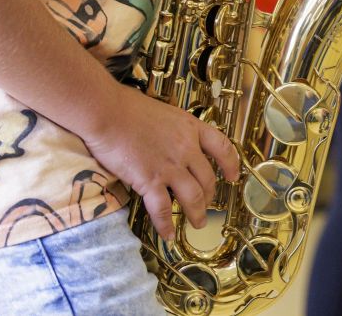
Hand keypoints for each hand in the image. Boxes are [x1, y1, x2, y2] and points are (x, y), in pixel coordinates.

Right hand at [81, 83, 240, 241]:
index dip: (231, 164)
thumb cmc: (128, 108)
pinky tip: (169, 233)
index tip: (233, 176)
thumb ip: (174, 130)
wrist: (108, 112)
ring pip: (193, 197)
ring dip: (197, 213)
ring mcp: (170, 165)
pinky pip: (163, 208)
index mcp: (191, 128)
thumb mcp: (165, 113)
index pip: (222, 147)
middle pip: (208, 178)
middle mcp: (186, 148)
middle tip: (208, 206)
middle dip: (210, 196)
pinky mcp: (150, 180)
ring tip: (198, 224)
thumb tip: (172, 139)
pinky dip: (167, 224)